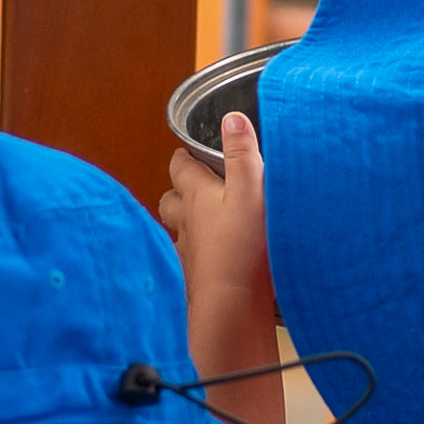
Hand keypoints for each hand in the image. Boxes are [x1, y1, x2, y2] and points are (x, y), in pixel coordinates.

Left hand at [168, 104, 274, 352]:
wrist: (232, 304)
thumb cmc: (243, 246)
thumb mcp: (251, 189)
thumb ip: (242, 153)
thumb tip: (232, 118)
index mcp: (196, 194)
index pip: (180, 166)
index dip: (186, 157)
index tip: (194, 151)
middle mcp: (185, 221)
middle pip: (171, 199)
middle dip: (182, 190)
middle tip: (200, 185)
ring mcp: (189, 250)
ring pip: (179, 229)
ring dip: (189, 222)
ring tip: (207, 219)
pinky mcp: (198, 275)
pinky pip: (192, 257)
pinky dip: (200, 251)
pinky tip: (215, 255)